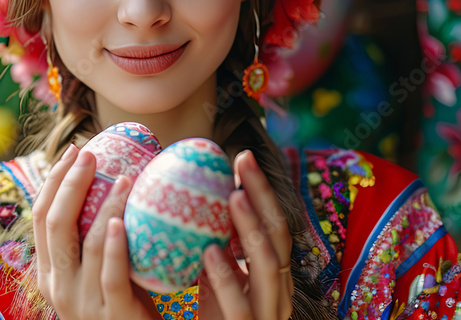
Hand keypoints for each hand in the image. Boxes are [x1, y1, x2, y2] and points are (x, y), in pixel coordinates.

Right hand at [31, 145, 158, 319]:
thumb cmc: (123, 303)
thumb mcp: (96, 272)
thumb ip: (94, 239)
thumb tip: (113, 178)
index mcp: (48, 272)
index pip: (41, 217)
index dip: (54, 180)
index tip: (74, 151)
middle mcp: (58, 285)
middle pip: (55, 223)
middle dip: (70, 183)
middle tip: (90, 154)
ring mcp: (82, 301)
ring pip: (85, 243)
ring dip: (104, 205)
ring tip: (124, 177)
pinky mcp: (111, 313)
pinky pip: (110, 273)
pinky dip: (113, 244)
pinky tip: (120, 221)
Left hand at [199, 150, 293, 319]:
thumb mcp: (209, 280)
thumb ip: (209, 245)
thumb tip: (183, 196)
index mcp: (268, 276)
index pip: (272, 223)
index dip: (260, 190)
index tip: (240, 156)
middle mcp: (276, 292)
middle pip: (278, 235)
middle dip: (263, 196)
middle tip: (242, 162)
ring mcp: (266, 315)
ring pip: (269, 266)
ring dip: (251, 229)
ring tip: (232, 198)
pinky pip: (242, 306)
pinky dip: (227, 277)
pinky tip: (210, 252)